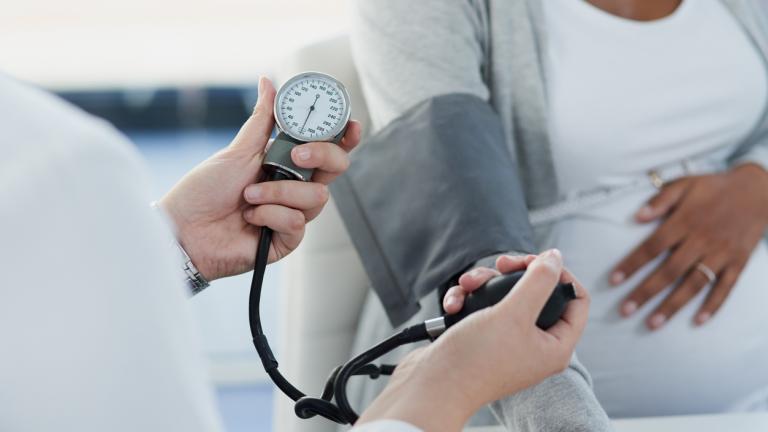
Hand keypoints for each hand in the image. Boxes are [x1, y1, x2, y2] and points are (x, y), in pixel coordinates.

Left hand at [159, 77, 361, 280]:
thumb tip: (268, 82)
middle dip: (322, 157)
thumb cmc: (205, 190)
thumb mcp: (238, 150)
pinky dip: (270, 215)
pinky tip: (250, 218)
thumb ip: (263, 119)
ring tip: (249, 196)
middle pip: (336, 169)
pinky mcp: (287, 240)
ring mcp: (293, 215)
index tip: (349, 126)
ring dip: (279, 192)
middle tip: (296, 155)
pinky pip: (297, 222)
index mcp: (288, 164)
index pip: (329, 149)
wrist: (184, 227)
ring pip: (317, 197)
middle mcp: (296, 188)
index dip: (345, 138)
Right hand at [358, 250, 589, 430]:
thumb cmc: (477, 359)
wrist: (431, 385)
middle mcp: (535, 344)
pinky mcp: (483, 338)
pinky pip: (483, 306)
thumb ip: (539, 281)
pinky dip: (468, 299)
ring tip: (467, 284)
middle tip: (500, 265)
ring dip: (484, 283)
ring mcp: (508, 341)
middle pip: (538, 292)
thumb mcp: (514, 313)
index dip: (560, 274)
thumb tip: (555, 257)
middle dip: (514, 273)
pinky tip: (454, 304)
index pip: (576, 300)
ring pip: (506, 295)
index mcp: (555, 345)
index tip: (533, 262)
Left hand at [611, 163, 767, 329]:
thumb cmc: (714, 187)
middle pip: (669, 271)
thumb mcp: (685, 184)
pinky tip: (698, 321)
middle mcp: (702, 240)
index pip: (652, 246)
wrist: (758, 190)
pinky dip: (713, 305)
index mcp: (684, 221)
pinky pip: (726, 287)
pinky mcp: (738, 262)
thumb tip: (637, 216)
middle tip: (625, 311)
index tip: (613, 281)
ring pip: (694, 284)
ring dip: (673, 305)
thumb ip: (661, 200)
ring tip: (653, 323)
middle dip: (646, 292)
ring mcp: (721, 254)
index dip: (632, 264)